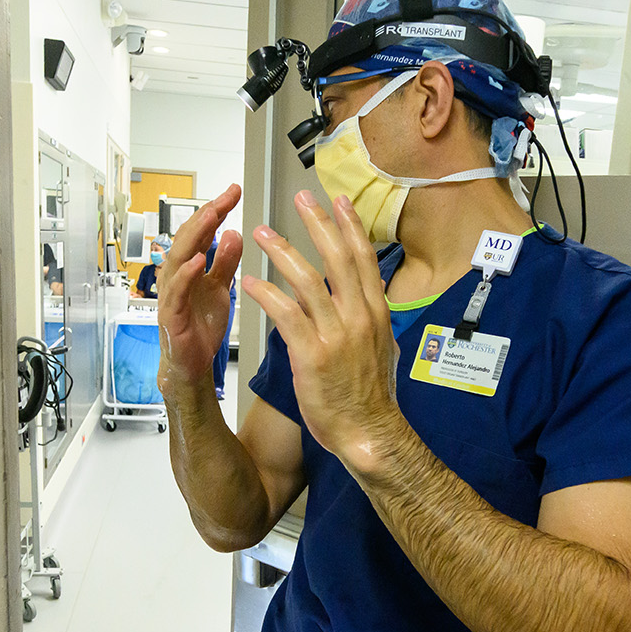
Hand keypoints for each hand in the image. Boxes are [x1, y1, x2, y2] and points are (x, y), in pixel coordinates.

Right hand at [156, 185, 243, 396]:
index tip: (234, 192)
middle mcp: (177, 276)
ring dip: (195, 236)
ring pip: (178, 258)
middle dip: (206, 215)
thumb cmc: (200, 327)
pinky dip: (186, 275)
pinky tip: (198, 261)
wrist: (191, 364)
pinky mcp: (171, 315)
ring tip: (211, 217)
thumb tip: (233, 233)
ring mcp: (171, 294)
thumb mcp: (221, 289)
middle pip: (187, 237)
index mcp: (190, 267)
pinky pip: (176, 291)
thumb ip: (225, 262)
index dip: (216, 210)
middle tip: (225, 198)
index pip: (201, 231)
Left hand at [241, 191, 406, 472]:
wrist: (369, 433)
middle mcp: (359, 317)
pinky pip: (286, 314)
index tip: (338, 201)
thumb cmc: (371, 397)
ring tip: (260, 233)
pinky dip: (266, 293)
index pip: (364, 259)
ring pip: (307, 280)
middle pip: (338, 258)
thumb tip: (371, 297)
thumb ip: (371, 318)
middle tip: (300, 198)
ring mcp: (337, 335)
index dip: (350, 227)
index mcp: (376, 313)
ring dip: (281, 250)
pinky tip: (249, 282)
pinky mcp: (312, 354)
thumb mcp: (382, 348)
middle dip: (318, 223)